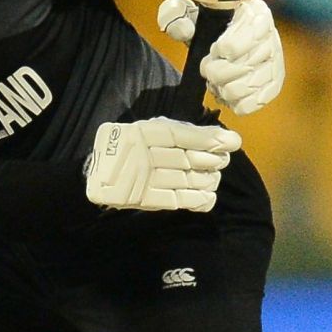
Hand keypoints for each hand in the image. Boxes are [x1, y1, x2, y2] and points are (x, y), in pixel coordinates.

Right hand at [84, 117, 240, 212]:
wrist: (99, 173)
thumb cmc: (133, 147)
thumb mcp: (154, 131)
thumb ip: (184, 134)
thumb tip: (223, 139)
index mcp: (145, 132)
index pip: (182, 135)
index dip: (209, 139)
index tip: (232, 142)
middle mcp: (143, 153)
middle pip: (187, 159)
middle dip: (212, 161)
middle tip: (221, 162)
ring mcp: (143, 177)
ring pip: (185, 180)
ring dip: (206, 181)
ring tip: (213, 179)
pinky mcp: (142, 198)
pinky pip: (175, 200)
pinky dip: (196, 200)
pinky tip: (208, 198)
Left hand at [157, 0, 285, 115]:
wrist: (224, 39)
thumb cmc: (208, 25)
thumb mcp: (189, 12)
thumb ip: (177, 15)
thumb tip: (184, 30)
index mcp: (255, 14)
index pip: (245, 38)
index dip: (224, 49)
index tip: (216, 49)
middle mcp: (272, 38)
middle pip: (243, 67)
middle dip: (217, 71)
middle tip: (210, 67)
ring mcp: (275, 63)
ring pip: (244, 87)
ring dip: (223, 88)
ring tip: (217, 80)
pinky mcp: (273, 85)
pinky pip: (253, 103)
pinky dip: (234, 102)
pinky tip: (227, 92)